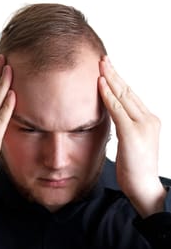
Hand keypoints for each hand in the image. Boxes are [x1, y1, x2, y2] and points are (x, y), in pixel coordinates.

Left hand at [98, 56, 165, 216]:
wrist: (144, 188)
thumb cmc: (135, 169)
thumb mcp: (129, 144)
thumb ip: (123, 127)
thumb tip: (112, 116)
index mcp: (148, 121)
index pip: (131, 96)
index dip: (119, 81)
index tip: (108, 70)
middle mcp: (148, 119)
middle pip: (128, 92)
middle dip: (115, 74)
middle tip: (103, 59)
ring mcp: (142, 125)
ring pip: (124, 96)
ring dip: (111, 79)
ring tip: (100, 65)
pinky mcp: (133, 133)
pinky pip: (117, 109)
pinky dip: (108, 95)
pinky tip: (100, 84)